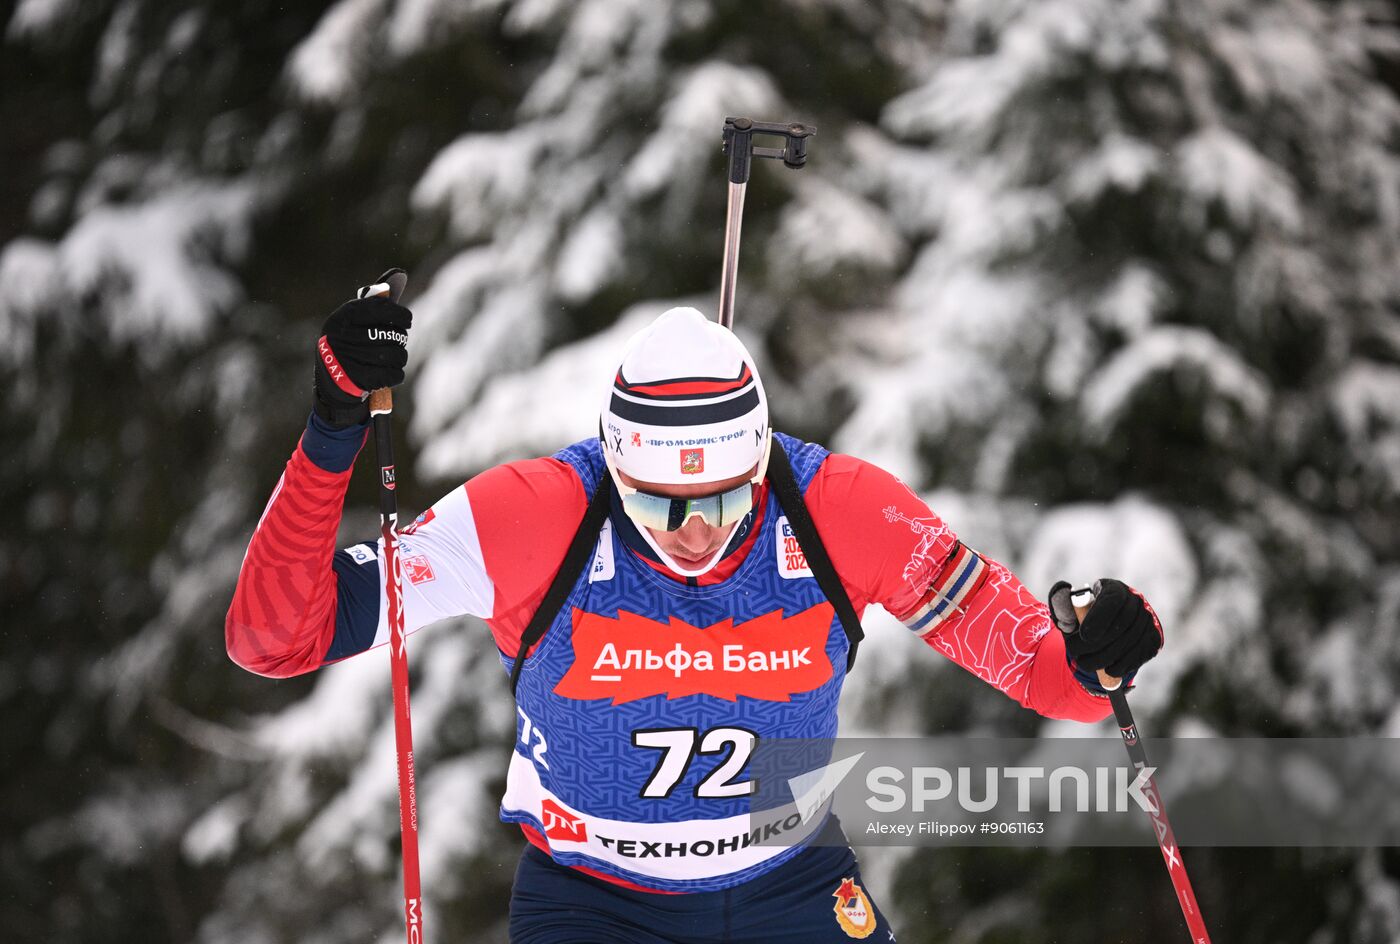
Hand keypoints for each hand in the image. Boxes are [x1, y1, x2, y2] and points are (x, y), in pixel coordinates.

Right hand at [313, 295, 411, 426]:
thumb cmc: (350, 343)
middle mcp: (341, 337)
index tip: (406, 319)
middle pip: (390, 334)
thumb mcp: (356, 320)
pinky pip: (393, 374)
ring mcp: (348, 360)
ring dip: (399, 356)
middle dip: (400, 338)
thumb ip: (378, 300)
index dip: (399, 314)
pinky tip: (388, 372)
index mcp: (342, 317)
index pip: (380, 309)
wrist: (332, 381)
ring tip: (394, 356)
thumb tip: (400, 274)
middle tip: (398, 340)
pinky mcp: (358, 381)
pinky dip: (395, 374)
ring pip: (395, 355)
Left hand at [1047, 578, 1162, 682]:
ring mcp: (1148, 621)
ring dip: (1105, 658)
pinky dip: (1122, 666)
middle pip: (1120, 625)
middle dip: (1096, 645)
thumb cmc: (1084, 619)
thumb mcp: (1070, 612)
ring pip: (1129, 643)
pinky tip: (1107, 670)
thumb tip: (1062, 588)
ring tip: (1086, 664)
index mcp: (1113, 589)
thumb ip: (1061, 604)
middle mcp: (1135, 601)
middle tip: (1076, 655)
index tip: (1084, 636)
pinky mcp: (1153, 639)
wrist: (1106, 632)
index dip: (1098, 619)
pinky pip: (1139, 655)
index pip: (1111, 601)